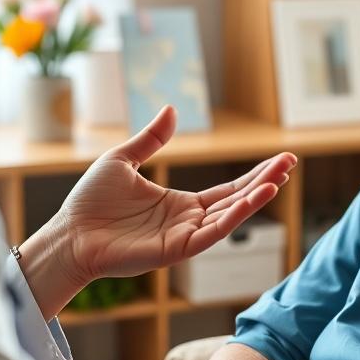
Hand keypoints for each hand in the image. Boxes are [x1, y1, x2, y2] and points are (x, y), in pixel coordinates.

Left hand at [52, 106, 294, 289]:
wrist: (69, 233)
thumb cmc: (91, 202)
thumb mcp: (123, 160)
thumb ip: (151, 139)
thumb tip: (172, 109)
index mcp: (180, 204)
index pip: (228, 189)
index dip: (254, 175)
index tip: (280, 159)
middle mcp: (189, 221)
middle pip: (237, 200)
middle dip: (265, 181)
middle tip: (291, 162)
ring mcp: (184, 237)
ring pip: (230, 217)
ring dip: (256, 198)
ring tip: (279, 178)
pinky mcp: (176, 250)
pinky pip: (212, 233)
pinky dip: (235, 217)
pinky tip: (253, 198)